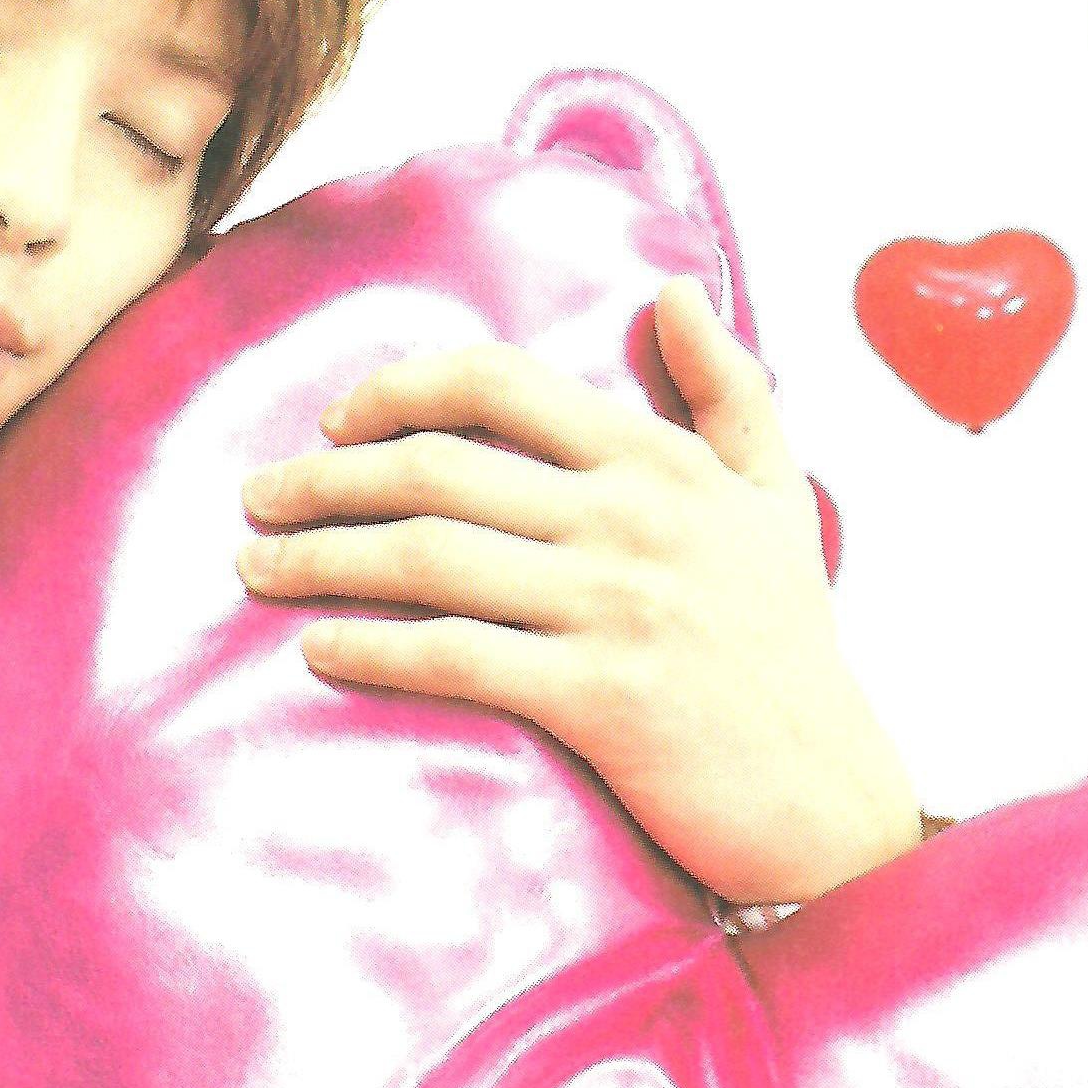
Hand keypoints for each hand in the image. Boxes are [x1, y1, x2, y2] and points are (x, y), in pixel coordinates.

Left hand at [236, 276, 921, 905]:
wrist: (832, 797)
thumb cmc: (791, 642)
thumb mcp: (778, 494)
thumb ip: (730, 385)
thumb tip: (676, 291)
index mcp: (659, 459)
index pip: (498, 383)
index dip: (398, 388)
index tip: (336, 420)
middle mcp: (629, 517)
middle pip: (437, 467)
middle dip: (326, 476)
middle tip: (258, 494)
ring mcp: (613, 605)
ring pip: (428, 556)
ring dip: (322, 555)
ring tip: (255, 561)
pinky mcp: (599, 698)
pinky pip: (456, 656)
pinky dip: (373, 648)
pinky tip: (317, 646)